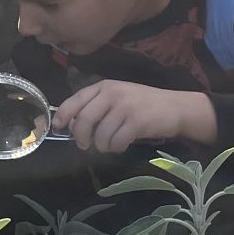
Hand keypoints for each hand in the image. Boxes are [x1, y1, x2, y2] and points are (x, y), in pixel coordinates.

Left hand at [55, 79, 215, 154]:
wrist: (175, 107)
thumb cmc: (142, 104)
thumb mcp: (117, 98)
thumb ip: (95, 107)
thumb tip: (70, 125)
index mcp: (103, 86)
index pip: (75, 100)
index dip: (63, 116)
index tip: (58, 128)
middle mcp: (112, 94)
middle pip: (83, 120)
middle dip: (80, 137)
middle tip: (85, 145)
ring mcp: (125, 107)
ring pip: (100, 135)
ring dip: (101, 145)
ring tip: (109, 145)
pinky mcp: (136, 121)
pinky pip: (116, 142)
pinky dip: (115, 147)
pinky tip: (121, 144)